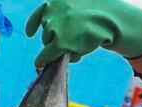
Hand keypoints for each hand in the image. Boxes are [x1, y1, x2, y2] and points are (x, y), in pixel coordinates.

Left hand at [25, 0, 141, 66]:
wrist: (111, 18)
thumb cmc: (101, 12)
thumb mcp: (81, 4)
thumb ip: (70, 12)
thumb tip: (59, 30)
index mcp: (56, 1)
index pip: (40, 14)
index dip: (33, 25)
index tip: (29, 33)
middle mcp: (52, 12)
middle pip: (47, 31)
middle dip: (55, 37)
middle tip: (73, 42)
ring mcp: (55, 27)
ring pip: (49, 42)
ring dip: (59, 47)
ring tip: (78, 47)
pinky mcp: (60, 43)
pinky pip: (46, 54)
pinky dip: (42, 60)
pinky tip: (39, 64)